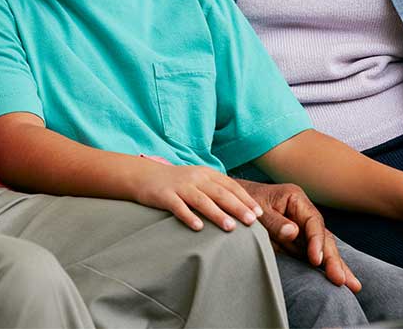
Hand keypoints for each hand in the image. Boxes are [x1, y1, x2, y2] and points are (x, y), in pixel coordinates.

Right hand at [133, 162, 262, 231]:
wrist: (144, 175)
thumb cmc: (176, 182)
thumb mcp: (198, 179)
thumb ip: (216, 189)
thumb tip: (242, 208)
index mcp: (206, 174)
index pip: (230, 185)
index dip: (245, 199)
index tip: (258, 213)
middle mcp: (195, 178)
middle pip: (220, 193)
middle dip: (237, 207)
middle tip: (251, 221)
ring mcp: (179, 186)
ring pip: (202, 200)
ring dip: (217, 214)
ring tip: (231, 227)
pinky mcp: (164, 195)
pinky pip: (178, 206)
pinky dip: (189, 216)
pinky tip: (198, 227)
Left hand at [235, 179, 360, 292]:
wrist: (232, 199)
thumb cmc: (243, 200)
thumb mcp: (257, 209)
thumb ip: (274, 221)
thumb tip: (294, 233)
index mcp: (296, 199)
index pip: (313, 222)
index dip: (317, 242)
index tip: (316, 261)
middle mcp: (303, 212)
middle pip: (323, 236)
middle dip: (334, 259)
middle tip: (343, 280)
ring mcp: (302, 226)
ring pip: (322, 247)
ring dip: (335, 265)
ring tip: (352, 285)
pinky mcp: (297, 239)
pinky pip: (312, 253)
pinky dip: (323, 265)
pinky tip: (338, 277)